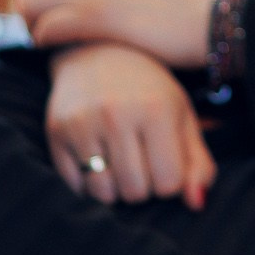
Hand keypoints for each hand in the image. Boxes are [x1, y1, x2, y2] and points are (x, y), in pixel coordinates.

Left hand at [17, 0, 213, 67]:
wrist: (209, 20)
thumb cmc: (179, 12)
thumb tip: (80, 6)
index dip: (50, 5)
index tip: (61, 25)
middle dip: (34, 17)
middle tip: (51, 41)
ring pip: (30, 6)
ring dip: (36, 31)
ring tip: (55, 50)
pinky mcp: (94, 13)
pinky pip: (45, 29)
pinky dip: (47, 44)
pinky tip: (64, 54)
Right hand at [45, 42, 215, 208]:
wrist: (97, 50)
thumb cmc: (148, 89)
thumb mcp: (181, 116)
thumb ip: (198, 162)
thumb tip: (196, 204)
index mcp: (157, 109)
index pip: (168, 184)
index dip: (169, 181)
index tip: (165, 162)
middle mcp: (117, 114)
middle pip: (135, 192)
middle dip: (143, 187)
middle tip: (141, 161)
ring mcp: (83, 122)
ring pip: (103, 193)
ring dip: (115, 187)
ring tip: (119, 161)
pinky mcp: (56, 130)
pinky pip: (76, 185)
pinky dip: (88, 182)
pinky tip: (97, 157)